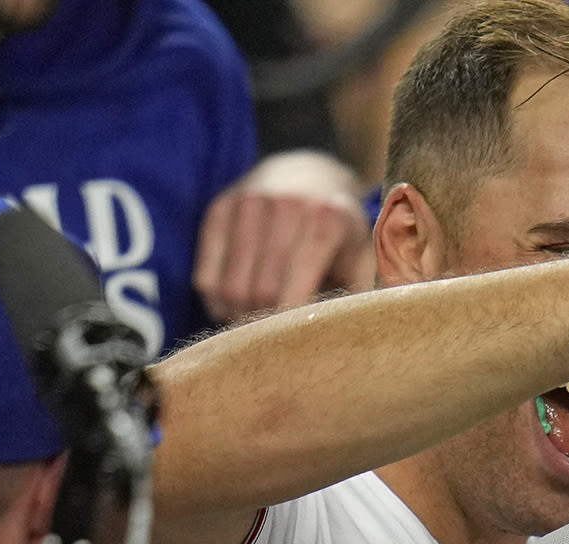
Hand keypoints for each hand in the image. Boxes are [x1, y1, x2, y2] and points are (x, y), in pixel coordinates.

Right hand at [195, 150, 377, 324]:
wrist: (308, 171)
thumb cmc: (339, 228)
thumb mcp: (362, 256)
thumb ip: (359, 295)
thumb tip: (349, 338)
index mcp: (326, 221)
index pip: (296, 289)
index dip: (289, 325)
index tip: (293, 346)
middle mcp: (285, 206)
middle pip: (261, 293)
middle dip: (264, 324)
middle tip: (273, 340)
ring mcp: (248, 203)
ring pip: (230, 287)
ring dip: (238, 316)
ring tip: (253, 324)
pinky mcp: (219, 207)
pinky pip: (205, 273)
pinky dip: (215, 300)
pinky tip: (231, 306)